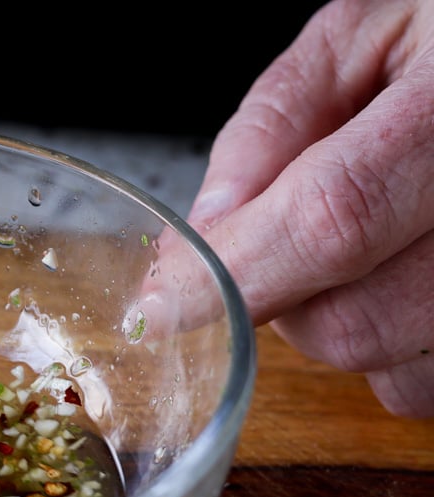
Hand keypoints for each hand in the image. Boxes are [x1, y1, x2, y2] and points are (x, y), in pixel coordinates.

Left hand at [187, 0, 433, 417]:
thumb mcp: (358, 36)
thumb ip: (273, 127)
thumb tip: (204, 235)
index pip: (335, 219)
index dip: (238, 273)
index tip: (163, 305)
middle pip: (356, 323)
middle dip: (286, 302)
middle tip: (287, 240)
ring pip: (393, 370)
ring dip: (343, 329)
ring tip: (366, 248)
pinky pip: (428, 384)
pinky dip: (393, 353)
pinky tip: (399, 282)